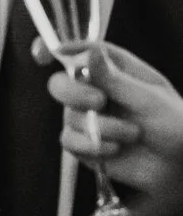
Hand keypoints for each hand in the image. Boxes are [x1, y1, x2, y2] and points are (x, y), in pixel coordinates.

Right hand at [34, 37, 182, 201]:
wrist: (180, 166)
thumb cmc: (176, 126)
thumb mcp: (149, 99)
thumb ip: (114, 78)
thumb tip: (88, 52)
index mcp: (113, 69)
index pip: (78, 51)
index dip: (55, 49)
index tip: (45, 55)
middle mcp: (95, 90)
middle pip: (60, 83)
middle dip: (75, 93)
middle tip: (99, 102)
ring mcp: (88, 117)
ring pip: (69, 116)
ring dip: (101, 128)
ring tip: (131, 134)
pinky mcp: (84, 142)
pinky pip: (69, 141)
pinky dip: (92, 146)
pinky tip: (114, 149)